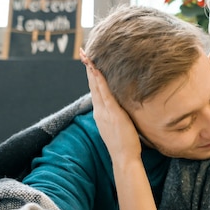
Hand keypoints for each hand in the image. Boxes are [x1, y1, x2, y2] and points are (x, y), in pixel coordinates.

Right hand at [80, 48, 141, 162]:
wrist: (124, 157)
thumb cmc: (125, 143)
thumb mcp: (119, 125)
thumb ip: (118, 114)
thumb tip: (123, 107)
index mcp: (101, 113)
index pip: (95, 90)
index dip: (92, 75)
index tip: (89, 62)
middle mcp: (99, 110)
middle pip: (92, 85)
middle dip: (88, 68)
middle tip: (84, 52)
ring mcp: (104, 111)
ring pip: (96, 86)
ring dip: (91, 70)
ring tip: (87, 55)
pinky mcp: (112, 113)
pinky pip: (104, 93)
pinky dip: (99, 80)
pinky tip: (97, 69)